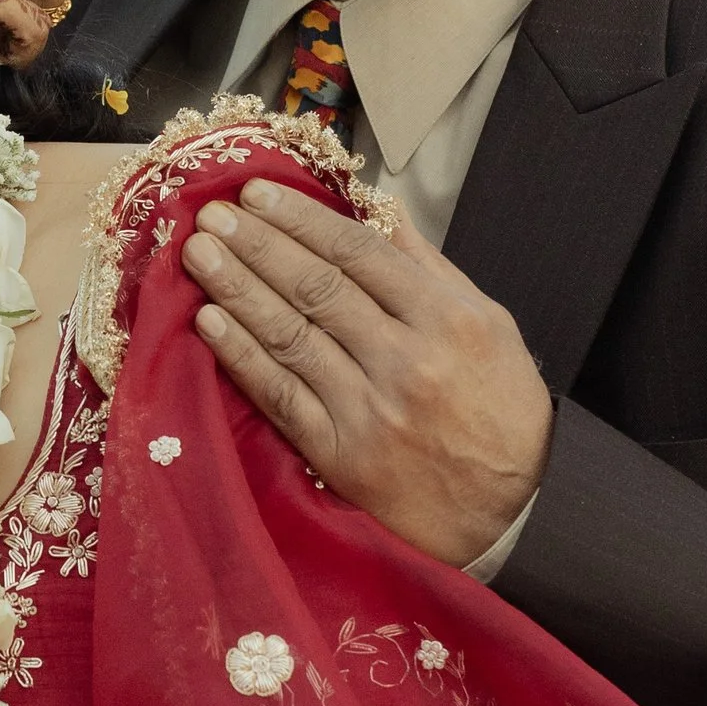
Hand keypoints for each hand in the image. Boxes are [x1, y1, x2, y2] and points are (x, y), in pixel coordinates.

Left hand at [184, 178, 551, 565]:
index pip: (358, 254)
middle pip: (316, 288)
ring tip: (199, 254)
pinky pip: (280, 396)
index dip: (301, 219)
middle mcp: (405, 361)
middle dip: (258, 245)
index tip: (257, 192)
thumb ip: (431, 269)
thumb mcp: (491, 326)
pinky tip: (209, 323)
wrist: (507, 513)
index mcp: (445, 321)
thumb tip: (381, 211)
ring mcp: (368, 410)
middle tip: (212, 212)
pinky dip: (242, 357)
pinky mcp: (340, 453)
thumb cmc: (500, 411)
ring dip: (237, 290)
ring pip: (290, 336)